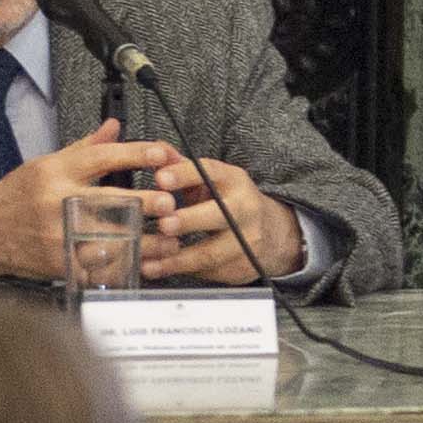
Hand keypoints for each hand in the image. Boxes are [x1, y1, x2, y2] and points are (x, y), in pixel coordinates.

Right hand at [0, 122, 164, 281]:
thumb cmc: (18, 196)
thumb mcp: (47, 164)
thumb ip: (86, 147)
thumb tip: (115, 126)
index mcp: (56, 172)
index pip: (101, 157)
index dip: (135, 153)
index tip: (162, 153)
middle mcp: (58, 203)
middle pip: (109, 200)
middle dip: (144, 202)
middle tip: (171, 202)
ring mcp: (59, 237)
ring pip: (110, 240)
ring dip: (145, 242)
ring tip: (170, 239)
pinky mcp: (60, 265)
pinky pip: (99, 268)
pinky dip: (124, 266)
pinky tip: (145, 263)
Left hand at [134, 153, 300, 287]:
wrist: (272, 233)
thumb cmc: (228, 201)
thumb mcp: (211, 181)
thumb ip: (182, 167)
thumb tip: (154, 150)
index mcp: (234, 181)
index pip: (211, 173)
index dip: (185, 175)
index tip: (161, 178)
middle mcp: (245, 209)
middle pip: (219, 215)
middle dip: (190, 220)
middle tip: (163, 224)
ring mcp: (247, 241)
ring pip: (211, 252)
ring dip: (178, 259)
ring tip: (150, 262)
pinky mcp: (242, 267)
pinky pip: (209, 272)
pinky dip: (181, 272)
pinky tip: (160, 271)